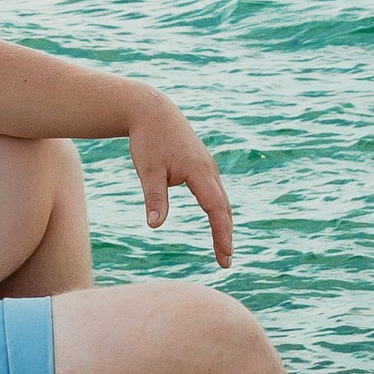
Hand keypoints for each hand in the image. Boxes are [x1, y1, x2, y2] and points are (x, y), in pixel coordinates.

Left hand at [128, 93, 233, 265]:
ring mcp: (208, 167)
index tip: (225, 256)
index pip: (216, 210)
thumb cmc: (148, 140)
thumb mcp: (147, 170)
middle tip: (225, 262)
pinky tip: (217, 221)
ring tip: (223, 248)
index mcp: (199, 172)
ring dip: (224, 223)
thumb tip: (155, 226)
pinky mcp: (203, 165)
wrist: (153, 111)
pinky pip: (216, 192)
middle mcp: (209, 170)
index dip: (222, 234)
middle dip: (226, 235)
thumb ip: (154, 198)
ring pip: (222, 200)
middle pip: (224, 208)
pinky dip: (219, 210)